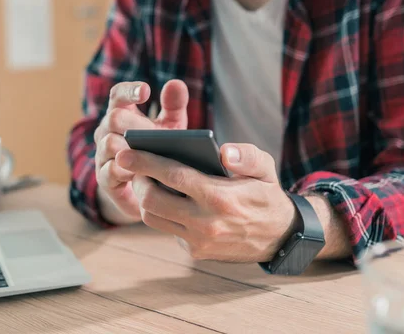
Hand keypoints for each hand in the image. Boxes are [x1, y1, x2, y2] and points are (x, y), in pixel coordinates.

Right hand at [94, 80, 188, 222]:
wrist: (151, 189)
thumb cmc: (159, 152)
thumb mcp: (171, 127)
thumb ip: (174, 106)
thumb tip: (175, 83)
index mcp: (122, 114)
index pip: (118, 95)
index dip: (129, 90)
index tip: (146, 91)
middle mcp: (107, 131)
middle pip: (113, 118)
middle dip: (135, 124)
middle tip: (154, 133)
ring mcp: (103, 154)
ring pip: (109, 143)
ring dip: (130, 148)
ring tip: (148, 152)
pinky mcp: (104, 178)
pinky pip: (109, 171)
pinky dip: (126, 171)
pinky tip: (141, 173)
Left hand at [116, 143, 296, 262]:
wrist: (279, 237)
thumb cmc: (265, 194)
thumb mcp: (265, 168)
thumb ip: (246, 156)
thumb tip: (223, 151)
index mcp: (220, 197)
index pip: (173, 176)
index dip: (144, 163)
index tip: (124, 153)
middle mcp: (205, 223)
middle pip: (152, 200)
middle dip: (137, 180)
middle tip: (134, 166)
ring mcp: (198, 241)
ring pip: (153, 218)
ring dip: (144, 198)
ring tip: (146, 181)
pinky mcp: (195, 252)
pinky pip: (167, 229)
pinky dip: (162, 213)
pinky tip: (167, 199)